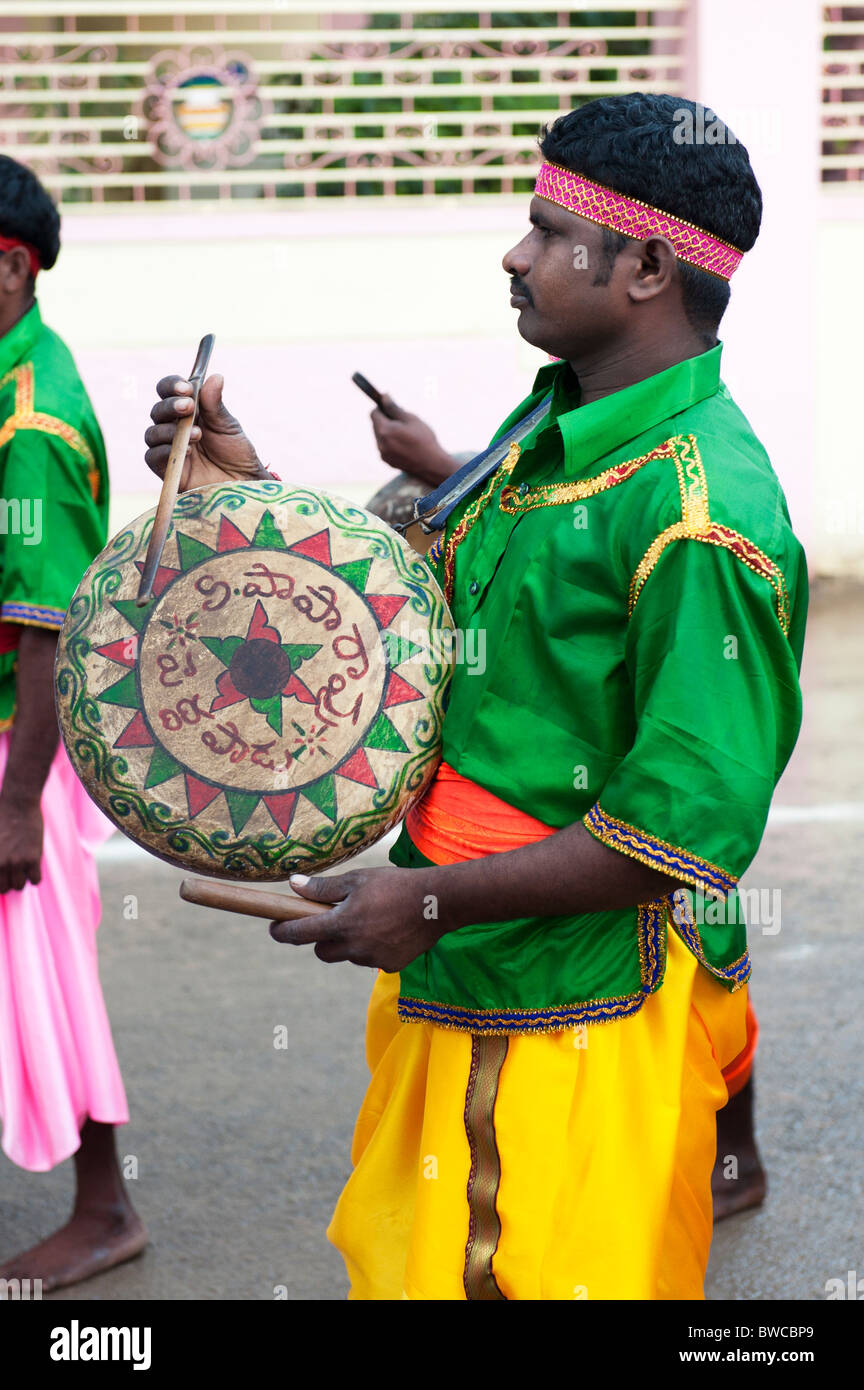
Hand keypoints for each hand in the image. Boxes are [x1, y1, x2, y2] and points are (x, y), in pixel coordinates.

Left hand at [0, 800, 43, 892]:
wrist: (18, 804)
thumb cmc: (1, 816)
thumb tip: (2, 866)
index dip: (0, 880)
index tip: (4, 875)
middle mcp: (1, 863)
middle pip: (4, 888)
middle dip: (8, 881)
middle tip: (13, 870)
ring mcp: (16, 862)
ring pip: (19, 886)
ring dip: (22, 879)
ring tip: (24, 867)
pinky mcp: (32, 858)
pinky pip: (35, 880)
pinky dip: (35, 877)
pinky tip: (34, 865)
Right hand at [144, 373, 269, 491]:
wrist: (243, 483)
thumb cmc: (236, 453)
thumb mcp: (228, 425)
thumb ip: (215, 404)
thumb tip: (215, 376)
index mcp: (187, 411)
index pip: (168, 391)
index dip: (172, 386)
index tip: (187, 387)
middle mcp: (173, 427)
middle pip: (157, 410)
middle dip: (171, 406)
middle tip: (189, 407)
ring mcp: (168, 448)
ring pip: (152, 433)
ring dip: (170, 430)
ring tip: (197, 435)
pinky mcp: (167, 470)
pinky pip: (152, 456)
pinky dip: (167, 450)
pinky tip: (189, 451)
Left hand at [269, 866, 450, 971]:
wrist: (437, 903)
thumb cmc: (394, 884)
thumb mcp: (357, 879)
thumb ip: (323, 887)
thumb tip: (293, 885)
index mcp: (342, 923)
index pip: (300, 934)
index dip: (282, 932)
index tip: (273, 927)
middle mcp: (353, 946)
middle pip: (322, 950)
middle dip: (321, 938)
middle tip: (331, 919)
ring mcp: (372, 959)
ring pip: (347, 954)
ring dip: (349, 942)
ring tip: (369, 919)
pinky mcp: (390, 965)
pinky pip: (370, 958)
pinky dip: (371, 947)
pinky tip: (387, 929)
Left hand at [371, 397, 458, 487]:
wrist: (432, 464)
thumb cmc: (424, 439)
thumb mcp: (411, 419)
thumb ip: (394, 408)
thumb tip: (384, 396)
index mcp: (385, 430)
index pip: (373, 413)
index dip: (382, 408)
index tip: (391, 408)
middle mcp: (380, 443)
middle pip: (376, 425)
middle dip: (385, 420)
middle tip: (403, 422)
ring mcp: (382, 453)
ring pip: (380, 436)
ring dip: (388, 432)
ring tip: (405, 435)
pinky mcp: (386, 461)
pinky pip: (384, 447)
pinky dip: (391, 443)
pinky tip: (405, 445)